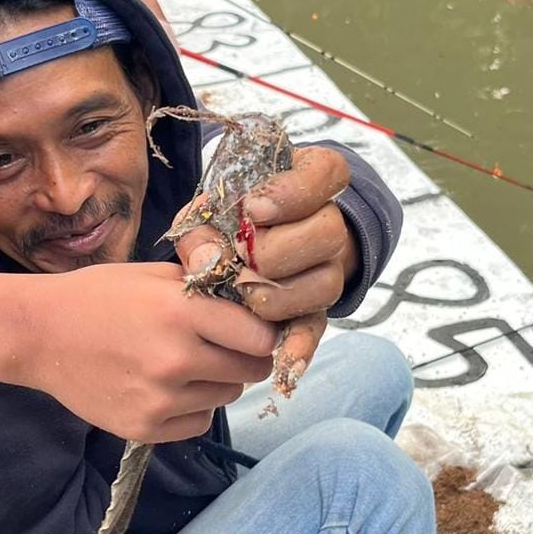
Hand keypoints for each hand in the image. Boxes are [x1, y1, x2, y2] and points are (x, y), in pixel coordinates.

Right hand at [27, 264, 277, 440]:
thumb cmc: (100, 294)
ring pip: (226, 396)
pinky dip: (194, 406)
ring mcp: (161, 399)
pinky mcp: (145, 428)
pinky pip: (199, 422)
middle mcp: (177, 359)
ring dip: (219, 379)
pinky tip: (169, 385)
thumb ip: (206, 287)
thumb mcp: (155, 274)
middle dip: (248, 356)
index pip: (261, 337)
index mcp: (182, 312)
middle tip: (229, 344)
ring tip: (189, 360)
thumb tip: (255, 294)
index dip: (264, 331)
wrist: (40, 334)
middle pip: (251, 370)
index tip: (257, 326)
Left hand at [175, 146, 355, 328]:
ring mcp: (329, 266)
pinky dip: (301, 345)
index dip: (292, 193)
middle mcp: (330, 220)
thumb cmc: (224, 217)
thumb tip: (208, 260)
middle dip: (277, 251)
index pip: (327, 173)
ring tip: (245, 293)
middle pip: (329, 232)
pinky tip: (284, 361)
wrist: (240, 248)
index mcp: (311, 179)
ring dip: (281, 294)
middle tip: (243, 258)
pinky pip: (318, 327)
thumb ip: (202, 226)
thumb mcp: (208, 208)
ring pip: (326, 282)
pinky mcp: (317, 307)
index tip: (252, 209)